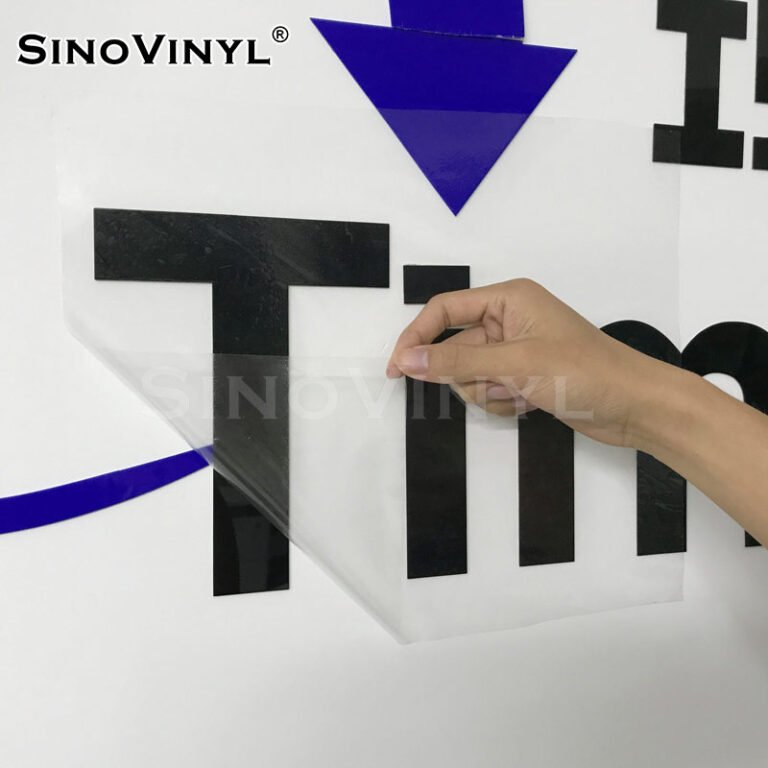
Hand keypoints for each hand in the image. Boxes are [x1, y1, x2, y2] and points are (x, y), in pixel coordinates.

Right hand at [387, 279, 675, 447]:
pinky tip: (531, 405)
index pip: (444, 310)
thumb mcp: (513, 364)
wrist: (635, 406)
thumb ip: (455, 363)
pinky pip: (490, 391)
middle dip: (470, 376)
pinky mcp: (524, 377)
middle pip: (455, 349)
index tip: (396, 369)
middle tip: (498, 385)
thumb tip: (406, 360)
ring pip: (470, 375)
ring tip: (522, 395)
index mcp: (508, 298)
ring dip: (489, 393)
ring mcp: (516, 351)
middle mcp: (509, 320)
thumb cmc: (583, 372)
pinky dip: (503, 403)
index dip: (416, 337)